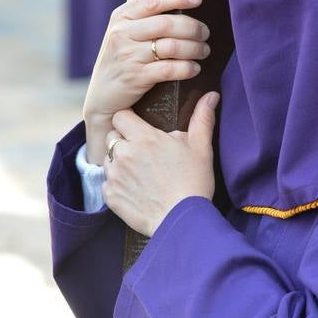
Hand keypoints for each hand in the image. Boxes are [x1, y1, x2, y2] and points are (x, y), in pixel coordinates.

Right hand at [83, 0, 209, 163]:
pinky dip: (186, 68)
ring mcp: (127, 56)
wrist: (103, 97)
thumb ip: (134, 1)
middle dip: (193, 27)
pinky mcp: (135, 78)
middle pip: (167, 24)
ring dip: (194, 49)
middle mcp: (122, 33)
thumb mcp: (121, 27)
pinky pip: (168, 69)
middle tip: (206, 33)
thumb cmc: (119, 57)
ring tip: (204, 51)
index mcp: (122, 15)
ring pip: (170, 46)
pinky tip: (194, 68)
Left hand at [102, 94, 219, 235]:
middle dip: (124, 141)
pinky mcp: (110, 196)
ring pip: (108, 160)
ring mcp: (115, 176)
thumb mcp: (201, 148)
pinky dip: (117, 184)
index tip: (139, 128)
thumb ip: (202, 118)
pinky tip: (136, 189)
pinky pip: (107, 183)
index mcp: (144, 138)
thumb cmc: (194, 182)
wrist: (183, 222)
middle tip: (143, 152)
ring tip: (141, 173)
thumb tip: (211, 96)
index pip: (121, 116)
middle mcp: (124, 154)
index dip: (129, 120)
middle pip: (112, 137)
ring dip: (119, 162)